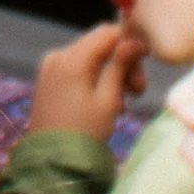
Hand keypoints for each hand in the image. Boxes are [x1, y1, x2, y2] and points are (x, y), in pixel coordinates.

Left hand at [26, 17, 145, 141]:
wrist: (53, 160)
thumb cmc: (85, 131)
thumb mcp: (108, 98)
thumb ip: (120, 66)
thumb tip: (133, 41)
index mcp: (71, 59)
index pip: (106, 33)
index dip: (129, 43)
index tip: (145, 62)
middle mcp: (56, 58)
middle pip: (98, 46)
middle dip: (122, 64)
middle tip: (138, 91)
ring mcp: (49, 69)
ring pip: (90, 59)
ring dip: (111, 75)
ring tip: (124, 103)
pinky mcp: (48, 80)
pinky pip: (77, 70)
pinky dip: (95, 80)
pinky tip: (107, 104)